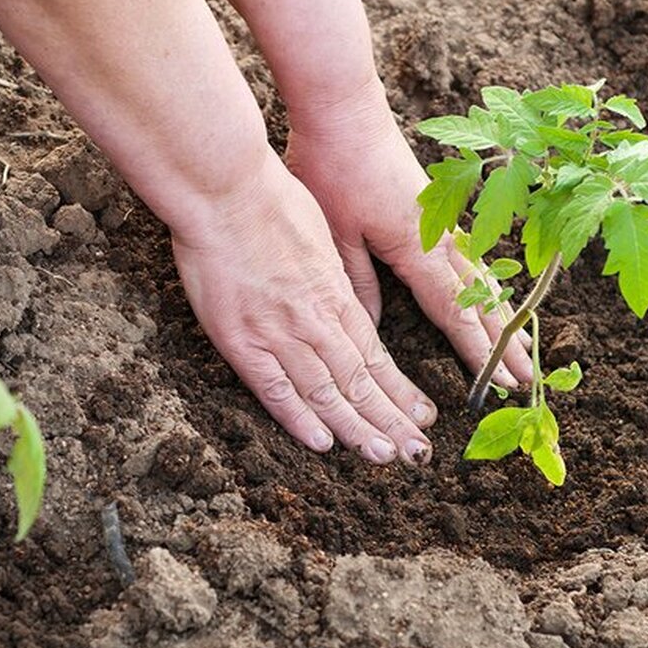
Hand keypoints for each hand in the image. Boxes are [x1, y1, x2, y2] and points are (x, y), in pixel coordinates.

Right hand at [172, 151, 436, 463]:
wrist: (224, 190)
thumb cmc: (270, 200)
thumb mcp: (321, 235)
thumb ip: (333, 276)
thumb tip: (345, 300)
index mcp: (335, 293)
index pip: (376, 354)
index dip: (400, 390)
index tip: (422, 415)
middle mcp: (315, 320)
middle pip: (360, 381)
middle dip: (392, 420)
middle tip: (418, 453)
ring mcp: (278, 333)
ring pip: (327, 392)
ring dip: (358, 428)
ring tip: (385, 457)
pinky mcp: (241, 340)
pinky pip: (275, 389)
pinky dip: (299, 419)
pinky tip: (324, 443)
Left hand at [284, 81, 532, 387]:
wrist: (343, 105)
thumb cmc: (332, 165)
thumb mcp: (335, 233)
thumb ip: (358, 283)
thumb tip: (372, 333)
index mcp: (415, 247)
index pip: (453, 310)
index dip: (477, 350)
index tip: (498, 383)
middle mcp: (439, 236)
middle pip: (480, 298)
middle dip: (504, 341)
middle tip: (528, 379)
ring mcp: (442, 219)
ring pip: (481, 277)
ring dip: (502, 314)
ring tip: (522, 345)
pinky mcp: (436, 206)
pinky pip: (471, 255)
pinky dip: (487, 284)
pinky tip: (492, 294)